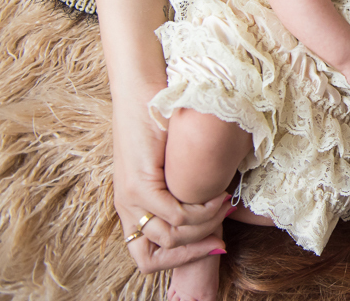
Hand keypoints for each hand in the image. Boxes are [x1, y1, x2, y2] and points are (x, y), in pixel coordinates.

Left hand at [115, 80, 231, 272]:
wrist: (144, 90)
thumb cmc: (163, 119)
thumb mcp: (172, 165)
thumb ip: (184, 190)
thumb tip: (217, 207)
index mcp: (131, 207)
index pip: (147, 257)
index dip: (182, 259)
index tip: (214, 243)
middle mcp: (126, 208)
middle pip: (154, 257)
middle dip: (194, 251)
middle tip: (221, 237)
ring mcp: (130, 198)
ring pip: (170, 238)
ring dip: (203, 227)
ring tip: (222, 205)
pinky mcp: (140, 183)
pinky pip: (175, 214)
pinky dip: (201, 211)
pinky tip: (217, 195)